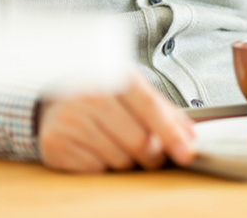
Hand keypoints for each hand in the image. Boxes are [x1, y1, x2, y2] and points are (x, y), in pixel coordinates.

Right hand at [37, 71, 194, 172]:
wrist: (55, 96)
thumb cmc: (102, 94)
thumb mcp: (135, 91)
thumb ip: (165, 112)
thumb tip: (191, 137)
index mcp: (116, 77)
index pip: (150, 107)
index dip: (171, 132)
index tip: (186, 152)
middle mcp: (91, 96)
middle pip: (138, 141)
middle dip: (153, 154)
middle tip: (152, 152)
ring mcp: (71, 120)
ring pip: (119, 159)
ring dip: (128, 160)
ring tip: (118, 143)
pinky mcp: (56, 143)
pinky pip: (96, 169)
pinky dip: (104, 165)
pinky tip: (97, 148)